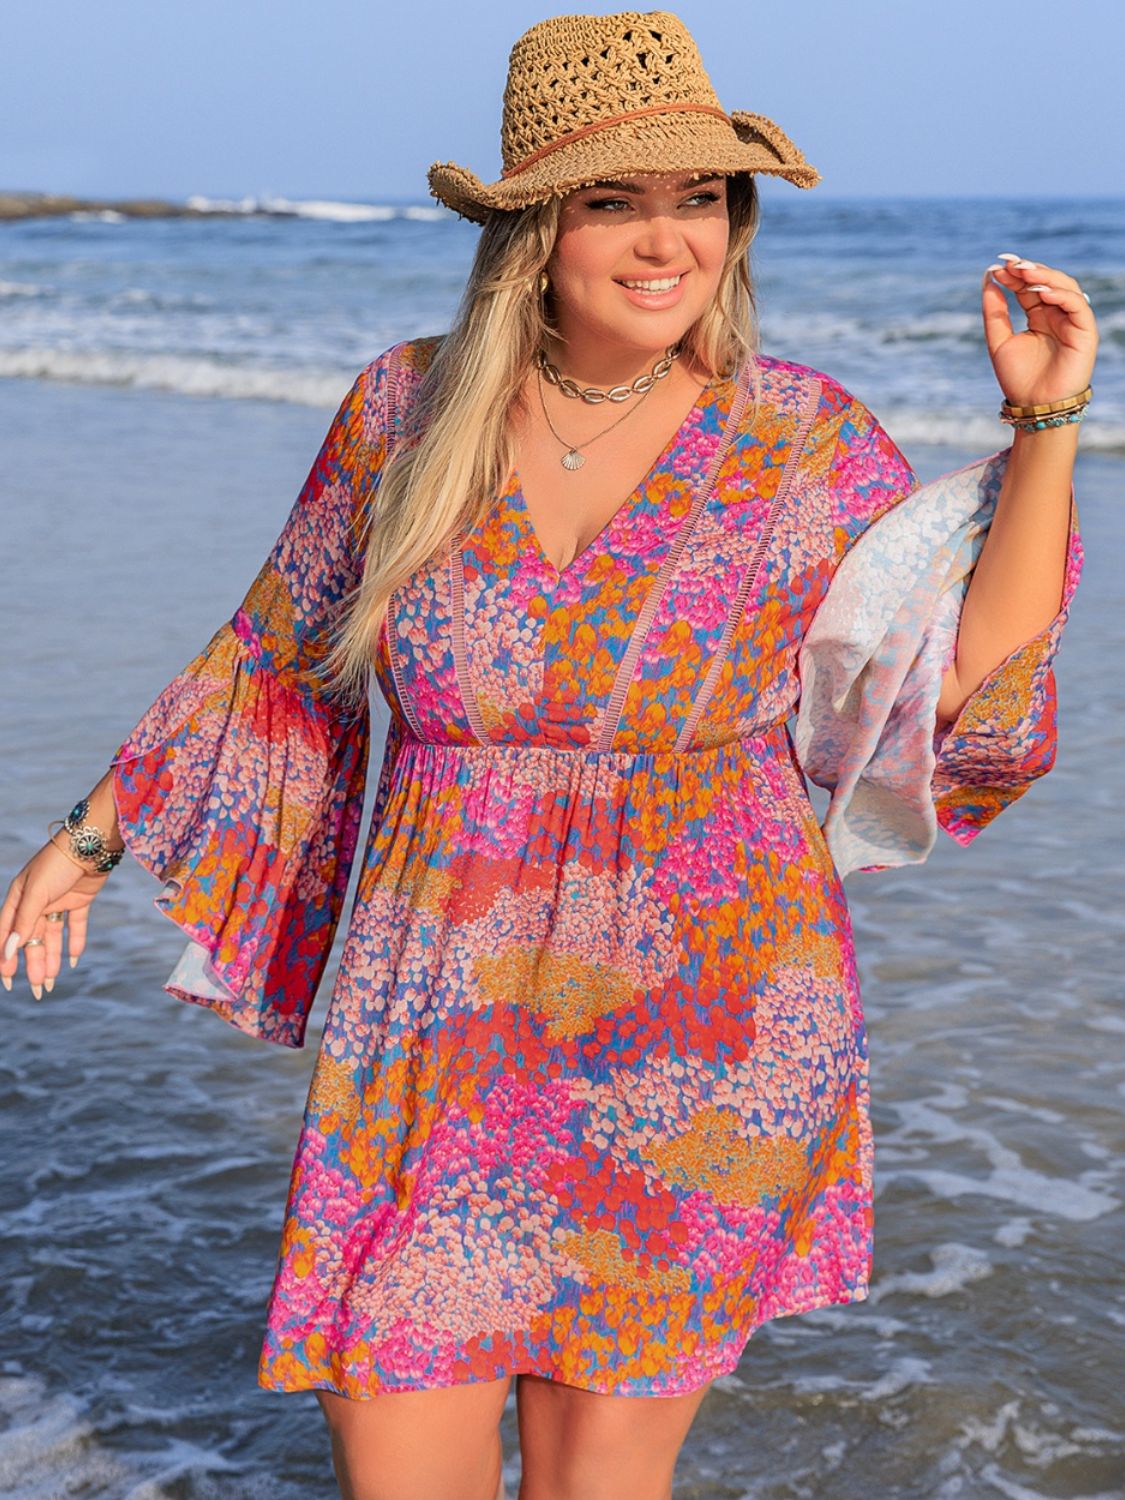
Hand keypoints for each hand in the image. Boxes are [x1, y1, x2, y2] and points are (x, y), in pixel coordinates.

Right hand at [0, 840, 110, 999]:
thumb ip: (24, 922)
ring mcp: (58, 901)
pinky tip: (73, 961)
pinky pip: (75, 926)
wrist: (91, 844)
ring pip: (52, 936)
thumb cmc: (56, 864)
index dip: (6, 957)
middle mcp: (36, 902)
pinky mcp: (80, 901)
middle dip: (33, 964)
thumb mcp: (36, 893)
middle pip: (32, 939)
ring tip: (52, 981)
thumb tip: (9, 950)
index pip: (7, 934)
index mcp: (18, 899)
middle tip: (38, 989)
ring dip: (51, 958)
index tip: (7, 980)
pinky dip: (74, 942)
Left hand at [982, 254, 1098, 407]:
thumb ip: (994, 311)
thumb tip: (988, 277)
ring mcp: (1072, 321)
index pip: (1028, 286)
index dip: (1015, 274)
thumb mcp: (998, 340)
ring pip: (1064, 287)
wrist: (1034, 406)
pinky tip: (1040, 291)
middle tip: (1010, 263)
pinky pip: (1076, 305)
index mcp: (1038, 315)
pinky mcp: (1085, 330)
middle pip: (1047, 281)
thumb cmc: (1018, 378)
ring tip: (1023, 272)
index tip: (997, 265)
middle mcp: (1057, 314)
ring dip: (1044, 276)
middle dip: (1029, 270)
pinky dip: (1060, 294)